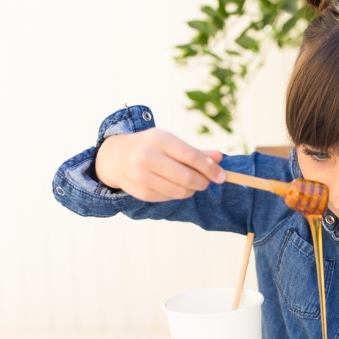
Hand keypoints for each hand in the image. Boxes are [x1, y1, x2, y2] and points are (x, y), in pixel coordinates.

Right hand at [95, 128, 224, 201]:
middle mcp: (148, 157)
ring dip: (191, 190)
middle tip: (206, 182)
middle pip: (186, 177)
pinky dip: (177, 194)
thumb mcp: (170, 142)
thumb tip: (220, 158)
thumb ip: (195, 151)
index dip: (210, 168)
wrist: (116, 157)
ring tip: (191, 183)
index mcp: (159, 139)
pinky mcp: (141, 193)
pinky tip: (174, 186)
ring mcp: (142, 176)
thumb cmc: (150, 147)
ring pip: (179, 191)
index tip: (221, 176)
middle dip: (202, 182)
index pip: (191, 156)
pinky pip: (169, 198)